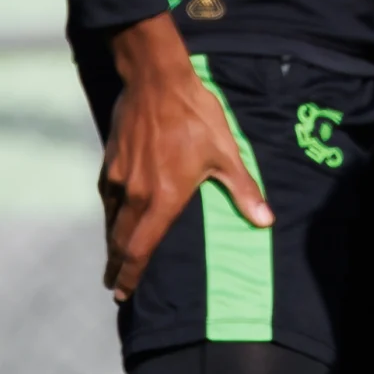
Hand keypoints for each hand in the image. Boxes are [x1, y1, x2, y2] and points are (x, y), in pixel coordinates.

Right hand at [99, 14, 268, 299]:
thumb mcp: (226, 154)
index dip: (131, 273)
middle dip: (116, 266)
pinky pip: (107, 197)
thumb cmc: (195, 116)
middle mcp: (135, 193)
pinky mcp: (110, 161)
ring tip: (113, 259)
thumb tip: (265, 221)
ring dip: (111, 242)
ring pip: (111, 219)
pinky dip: (110, 214)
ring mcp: (119, 177)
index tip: (122, 292)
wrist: (156, 80)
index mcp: (163, 198)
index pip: (141, 248)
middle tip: (113, 286)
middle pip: (120, 240)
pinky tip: (114, 217)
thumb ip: (243, 191)